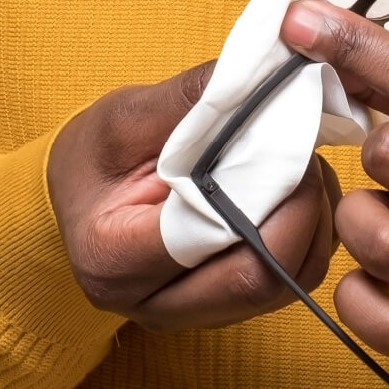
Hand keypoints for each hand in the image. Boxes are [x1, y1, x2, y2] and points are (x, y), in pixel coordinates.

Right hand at [47, 60, 340, 333]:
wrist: (76, 198)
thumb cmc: (93, 157)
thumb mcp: (125, 116)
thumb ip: (191, 99)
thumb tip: (263, 72)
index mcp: (113, 258)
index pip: (217, 240)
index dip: (270, 192)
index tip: (288, 143)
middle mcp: (153, 305)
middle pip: (260, 278)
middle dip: (301, 211)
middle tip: (305, 156)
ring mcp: (190, 316)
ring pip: (286, 287)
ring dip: (312, 226)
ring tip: (300, 172)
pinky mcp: (220, 312)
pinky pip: (288, 285)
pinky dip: (306, 239)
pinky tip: (293, 197)